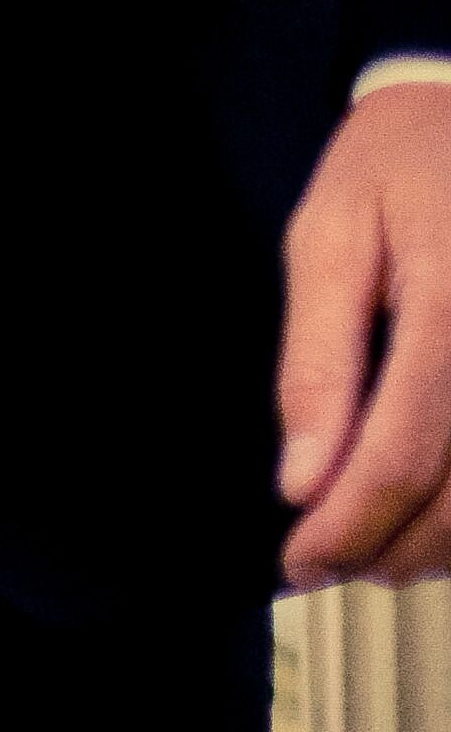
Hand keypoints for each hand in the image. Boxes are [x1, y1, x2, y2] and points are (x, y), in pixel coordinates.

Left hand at [281, 80, 450, 583]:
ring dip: (442, 549)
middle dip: (391, 550)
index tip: (295, 561)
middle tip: (323, 565)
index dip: (345, 526)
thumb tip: (303, 477)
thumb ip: (317, 362)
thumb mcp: (330, 238)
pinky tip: (434, 516)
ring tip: (373, 551)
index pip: (400, 456)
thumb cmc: (405, 165)